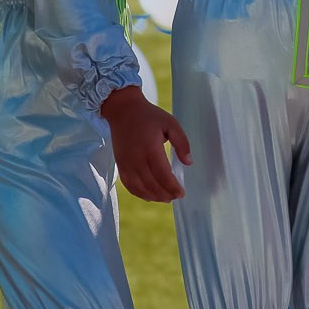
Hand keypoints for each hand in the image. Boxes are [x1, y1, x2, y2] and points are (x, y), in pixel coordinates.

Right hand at [99, 85, 192, 201]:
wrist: (123, 110)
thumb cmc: (149, 116)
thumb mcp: (171, 123)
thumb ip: (182, 143)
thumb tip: (189, 162)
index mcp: (151, 148)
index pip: (163, 175)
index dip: (173, 187)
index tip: (182, 193)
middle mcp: (137, 158)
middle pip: (152, 185)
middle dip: (166, 194)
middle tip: (176, 196)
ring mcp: (126, 163)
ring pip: (140, 188)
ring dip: (154, 197)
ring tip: (165, 198)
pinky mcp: (120, 165)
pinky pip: (129, 185)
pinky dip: (139, 194)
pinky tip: (149, 195)